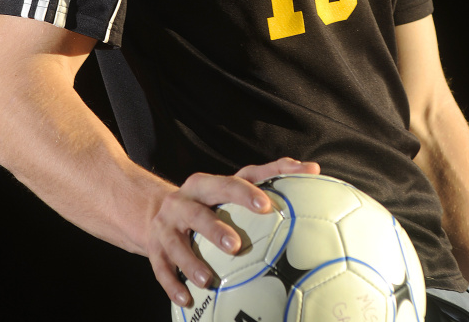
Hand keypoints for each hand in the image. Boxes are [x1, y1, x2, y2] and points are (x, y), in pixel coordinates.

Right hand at [147, 157, 319, 306]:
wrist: (156, 212)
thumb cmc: (209, 201)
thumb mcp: (230, 186)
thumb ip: (269, 176)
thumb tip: (313, 168)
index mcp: (204, 185)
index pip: (227, 183)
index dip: (245, 193)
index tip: (266, 206)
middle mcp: (183, 202)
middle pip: (197, 212)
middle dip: (214, 228)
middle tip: (235, 246)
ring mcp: (167, 227)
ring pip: (177, 243)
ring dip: (191, 262)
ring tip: (208, 280)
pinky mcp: (155, 250)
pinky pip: (161, 269)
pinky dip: (172, 285)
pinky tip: (186, 299)